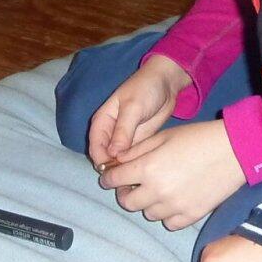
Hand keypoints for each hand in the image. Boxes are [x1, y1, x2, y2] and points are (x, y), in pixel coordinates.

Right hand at [87, 54, 191, 168]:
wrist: (165, 83)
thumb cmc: (145, 90)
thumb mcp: (133, 108)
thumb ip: (123, 131)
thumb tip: (113, 154)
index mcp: (102, 122)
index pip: (95, 147)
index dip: (102, 161)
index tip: (115, 171)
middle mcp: (109, 133)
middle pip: (105, 157)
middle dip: (113, 169)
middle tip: (128, 178)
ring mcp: (124, 140)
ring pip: (118, 160)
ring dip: (125, 169)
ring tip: (137, 178)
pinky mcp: (137, 143)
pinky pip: (132, 159)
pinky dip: (135, 165)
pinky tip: (144, 172)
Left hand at [100, 120, 244, 230]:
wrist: (234, 151)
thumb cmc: (197, 138)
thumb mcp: (163, 137)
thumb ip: (136, 150)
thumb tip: (117, 161)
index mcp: (147, 168)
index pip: (113, 179)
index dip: (108, 177)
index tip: (109, 177)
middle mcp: (157, 191)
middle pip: (126, 202)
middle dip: (124, 192)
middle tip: (132, 185)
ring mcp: (174, 206)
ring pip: (147, 214)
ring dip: (147, 203)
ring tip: (157, 190)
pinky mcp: (190, 216)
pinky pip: (168, 223)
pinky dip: (166, 214)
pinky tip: (172, 201)